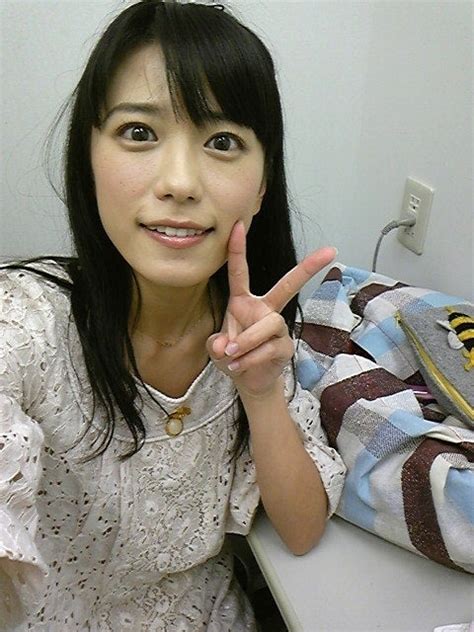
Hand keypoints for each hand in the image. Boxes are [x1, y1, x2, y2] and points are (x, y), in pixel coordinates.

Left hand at [207, 221, 335, 397]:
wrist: (247, 380)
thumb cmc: (233, 356)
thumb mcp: (216, 349)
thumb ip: (216, 344)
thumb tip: (224, 345)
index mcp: (244, 302)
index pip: (240, 272)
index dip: (238, 249)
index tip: (237, 225)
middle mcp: (265, 309)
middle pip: (288, 285)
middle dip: (308, 268)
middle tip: (331, 251)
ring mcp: (278, 327)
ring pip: (268, 324)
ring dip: (247, 341)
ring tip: (232, 355)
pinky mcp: (285, 346)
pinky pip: (269, 348)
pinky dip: (250, 359)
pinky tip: (240, 366)